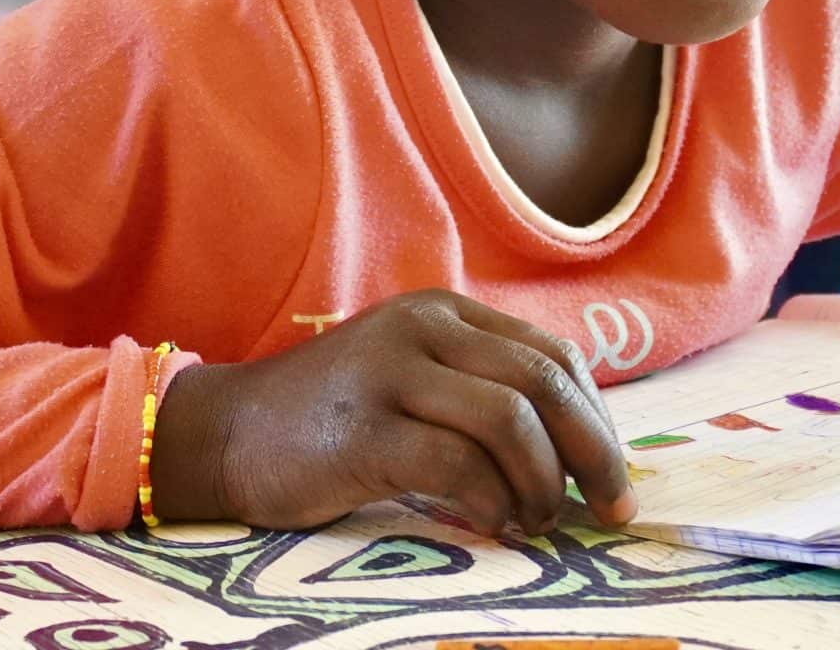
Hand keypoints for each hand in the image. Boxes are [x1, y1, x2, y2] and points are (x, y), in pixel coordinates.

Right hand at [150, 289, 632, 537]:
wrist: (226, 434)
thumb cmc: (330, 420)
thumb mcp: (412, 378)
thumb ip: (478, 391)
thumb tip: (578, 457)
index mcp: (444, 312)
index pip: (554, 357)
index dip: (599, 422)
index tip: (613, 482)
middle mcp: (422, 328)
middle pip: (544, 382)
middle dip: (594, 455)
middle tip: (607, 511)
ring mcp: (390, 374)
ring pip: (510, 421)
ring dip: (543, 485)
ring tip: (535, 522)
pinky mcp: (362, 430)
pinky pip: (457, 466)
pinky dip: (490, 503)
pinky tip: (491, 526)